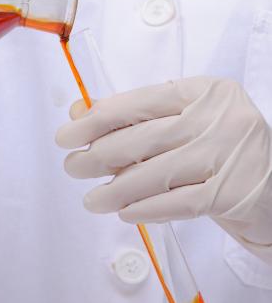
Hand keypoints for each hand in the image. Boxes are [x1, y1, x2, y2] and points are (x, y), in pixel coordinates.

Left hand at [56, 77, 271, 249]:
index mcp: (200, 90)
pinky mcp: (234, 193)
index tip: (67, 135)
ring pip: (155, 173)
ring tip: (92, 200)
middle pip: (141, 138)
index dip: (95, 120)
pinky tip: (125, 212)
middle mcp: (217, 117)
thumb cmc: (215, 147)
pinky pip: (177, 203)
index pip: (135, 103)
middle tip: (73, 167)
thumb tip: (78, 113)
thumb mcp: (179, 121)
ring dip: (114, 190)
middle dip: (97, 156)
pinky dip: (145, 209)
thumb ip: (132, 116)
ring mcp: (228, 154)